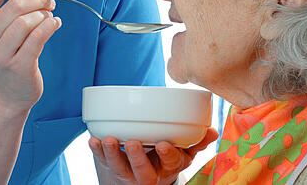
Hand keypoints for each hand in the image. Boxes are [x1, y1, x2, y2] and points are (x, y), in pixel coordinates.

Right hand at [0, 0, 60, 114]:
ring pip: (27, 21)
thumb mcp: (5, 22)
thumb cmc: (9, 50)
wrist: (7, 92)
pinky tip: (54, 24)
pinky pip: (38, 38)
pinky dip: (51, 26)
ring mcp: (0, 53)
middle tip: (48, 1)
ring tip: (50, 16)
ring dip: (44, 15)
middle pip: (15, 5)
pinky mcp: (18, 66)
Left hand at [89, 128, 218, 184]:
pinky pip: (103, 162)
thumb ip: (197, 141)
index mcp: (168, 167)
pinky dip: (97, 151)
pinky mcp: (113, 167)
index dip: (168, 154)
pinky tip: (93, 140)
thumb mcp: (184, 152)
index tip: (164, 143)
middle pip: (143, 172)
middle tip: (132, 142)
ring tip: (107, 140)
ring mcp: (129, 172)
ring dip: (112, 154)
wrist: (144, 175)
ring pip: (120, 168)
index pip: (171, 162)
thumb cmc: (165, 157)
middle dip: (137, 159)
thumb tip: (213, 131)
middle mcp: (149, 173)